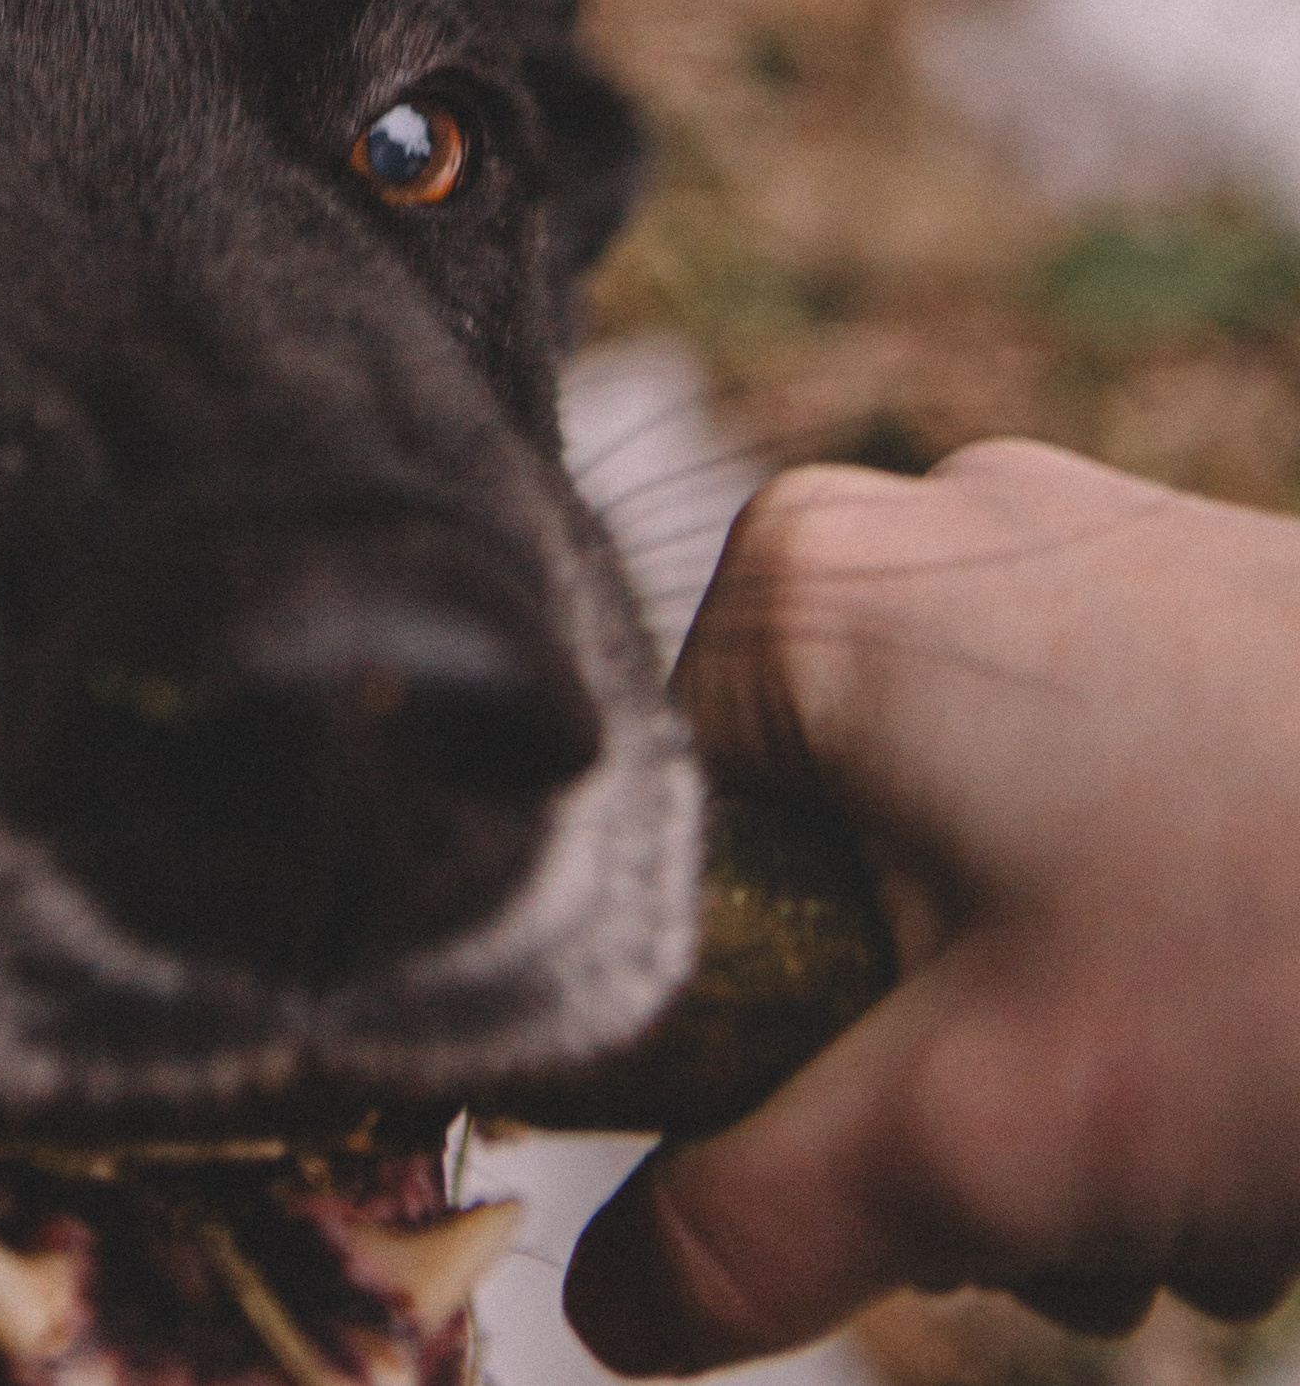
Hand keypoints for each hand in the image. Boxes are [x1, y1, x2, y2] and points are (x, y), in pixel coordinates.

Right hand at [564, 439, 1299, 1372]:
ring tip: (1171, 1170)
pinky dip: (1129, 956)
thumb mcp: (977, 1139)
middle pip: (812, 864)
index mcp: (809, 594)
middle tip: (1033, 1193)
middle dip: (910, 1072)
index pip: (637, 838)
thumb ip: (747, 1230)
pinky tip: (1240, 1063)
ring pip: (957, 855)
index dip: (715, 1028)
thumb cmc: (1295, 945)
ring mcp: (1085, 558)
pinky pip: (1086, 805)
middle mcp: (932, 533)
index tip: (828, 1146)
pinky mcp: (1209, 614)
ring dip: (1031, 1044)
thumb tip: (609, 1307)